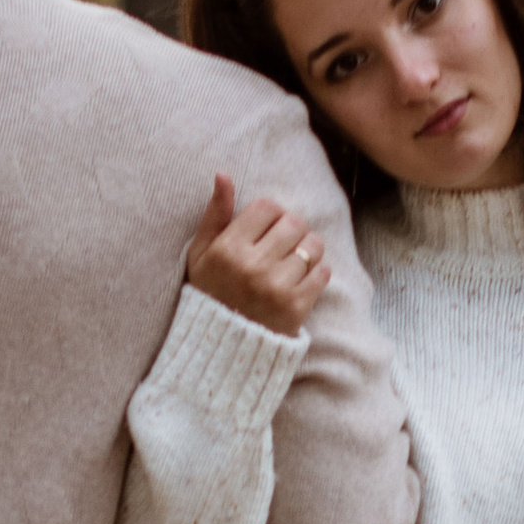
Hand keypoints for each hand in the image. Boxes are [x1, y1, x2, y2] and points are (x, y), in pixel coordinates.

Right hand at [185, 172, 330, 334]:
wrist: (222, 349)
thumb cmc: (210, 294)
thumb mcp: (200, 254)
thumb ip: (214, 214)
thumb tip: (223, 175)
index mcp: (228, 249)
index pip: (268, 207)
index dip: (271, 214)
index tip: (265, 229)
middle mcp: (253, 266)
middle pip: (294, 223)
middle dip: (292, 230)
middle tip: (281, 246)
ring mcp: (276, 287)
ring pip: (313, 246)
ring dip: (307, 251)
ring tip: (291, 263)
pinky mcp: (296, 307)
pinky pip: (322, 273)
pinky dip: (316, 274)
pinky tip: (298, 282)